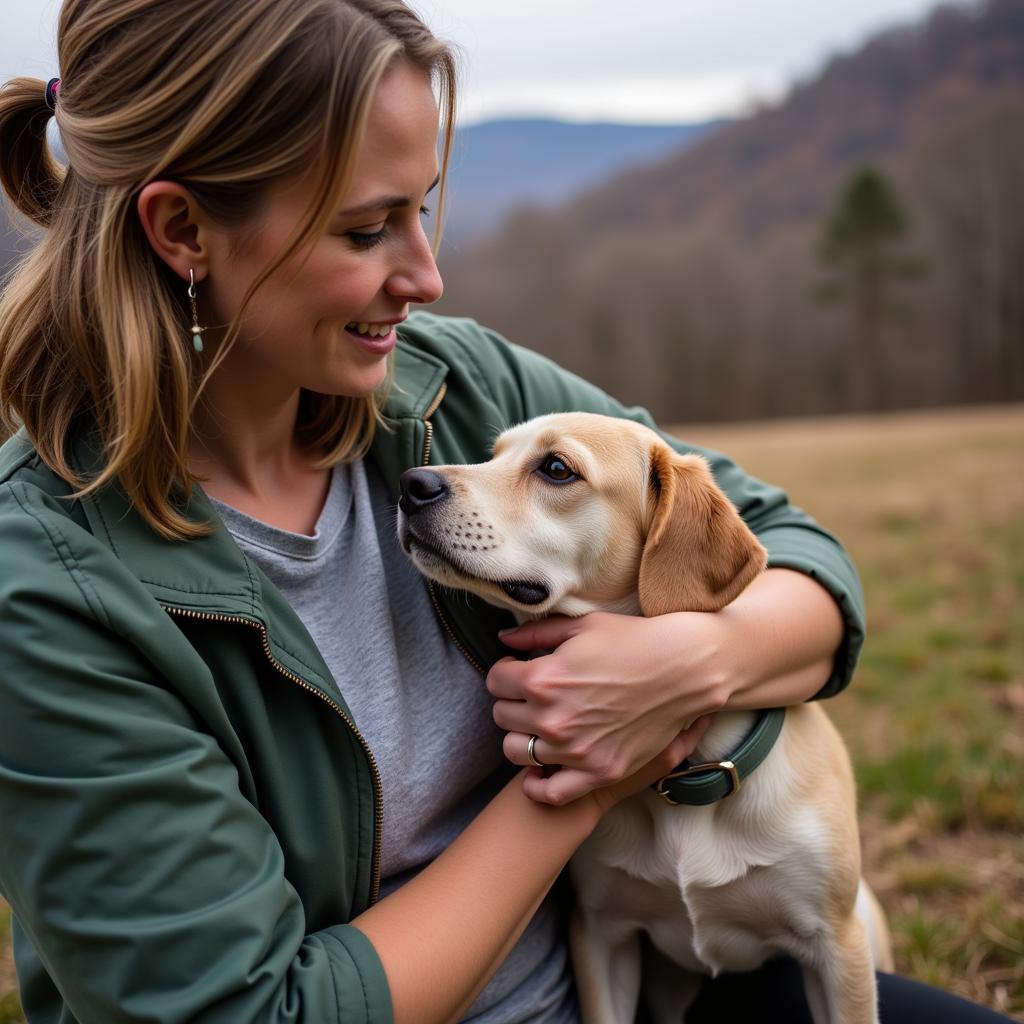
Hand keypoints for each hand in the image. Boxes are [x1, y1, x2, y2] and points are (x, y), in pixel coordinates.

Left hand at [487, 611, 732, 804]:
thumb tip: (504, 639)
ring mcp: (574, 750)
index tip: (518, 671)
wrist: (683, 669)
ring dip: (523, 736)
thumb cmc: (634, 641)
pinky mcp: (598, 772)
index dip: (505, 673)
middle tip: (533, 695)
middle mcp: (552, 718)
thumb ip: (536, 633)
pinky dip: (538, 784)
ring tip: (541, 725)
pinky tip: (541, 768)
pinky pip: (549, 792)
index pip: (495, 681)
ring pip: (517, 751)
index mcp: (543, 679)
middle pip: (502, 715)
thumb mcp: (582, 626)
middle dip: (513, 701)